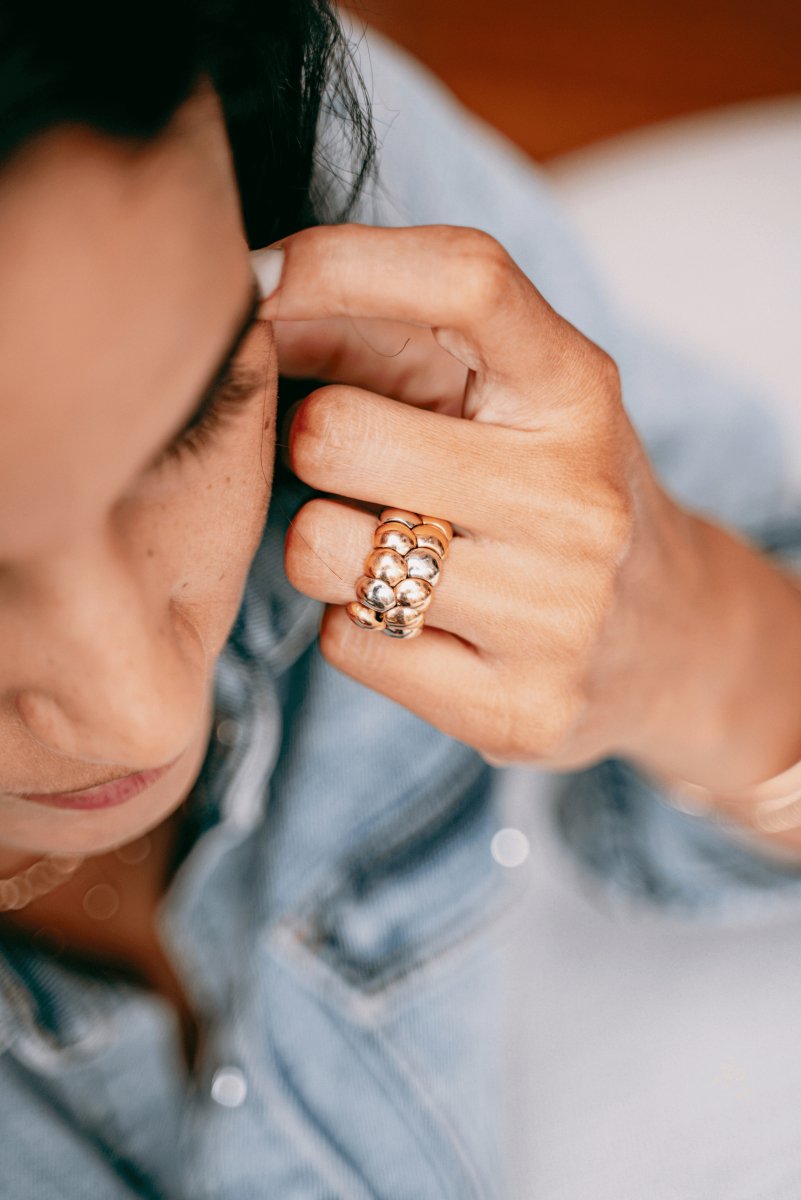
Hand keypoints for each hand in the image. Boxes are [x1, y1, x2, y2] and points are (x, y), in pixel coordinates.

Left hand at [257, 224, 696, 771]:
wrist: (663, 640)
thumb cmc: (547, 491)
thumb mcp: (503, 395)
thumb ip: (380, 334)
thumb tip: (248, 306)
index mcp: (576, 391)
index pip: (465, 282)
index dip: (340, 263)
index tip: (268, 280)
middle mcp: (578, 498)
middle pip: (334, 435)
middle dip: (315, 445)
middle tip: (360, 469)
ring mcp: (558, 614)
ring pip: (320, 551)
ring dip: (326, 547)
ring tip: (390, 549)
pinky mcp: (521, 710)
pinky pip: (344, 644)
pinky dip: (354, 626)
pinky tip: (416, 620)